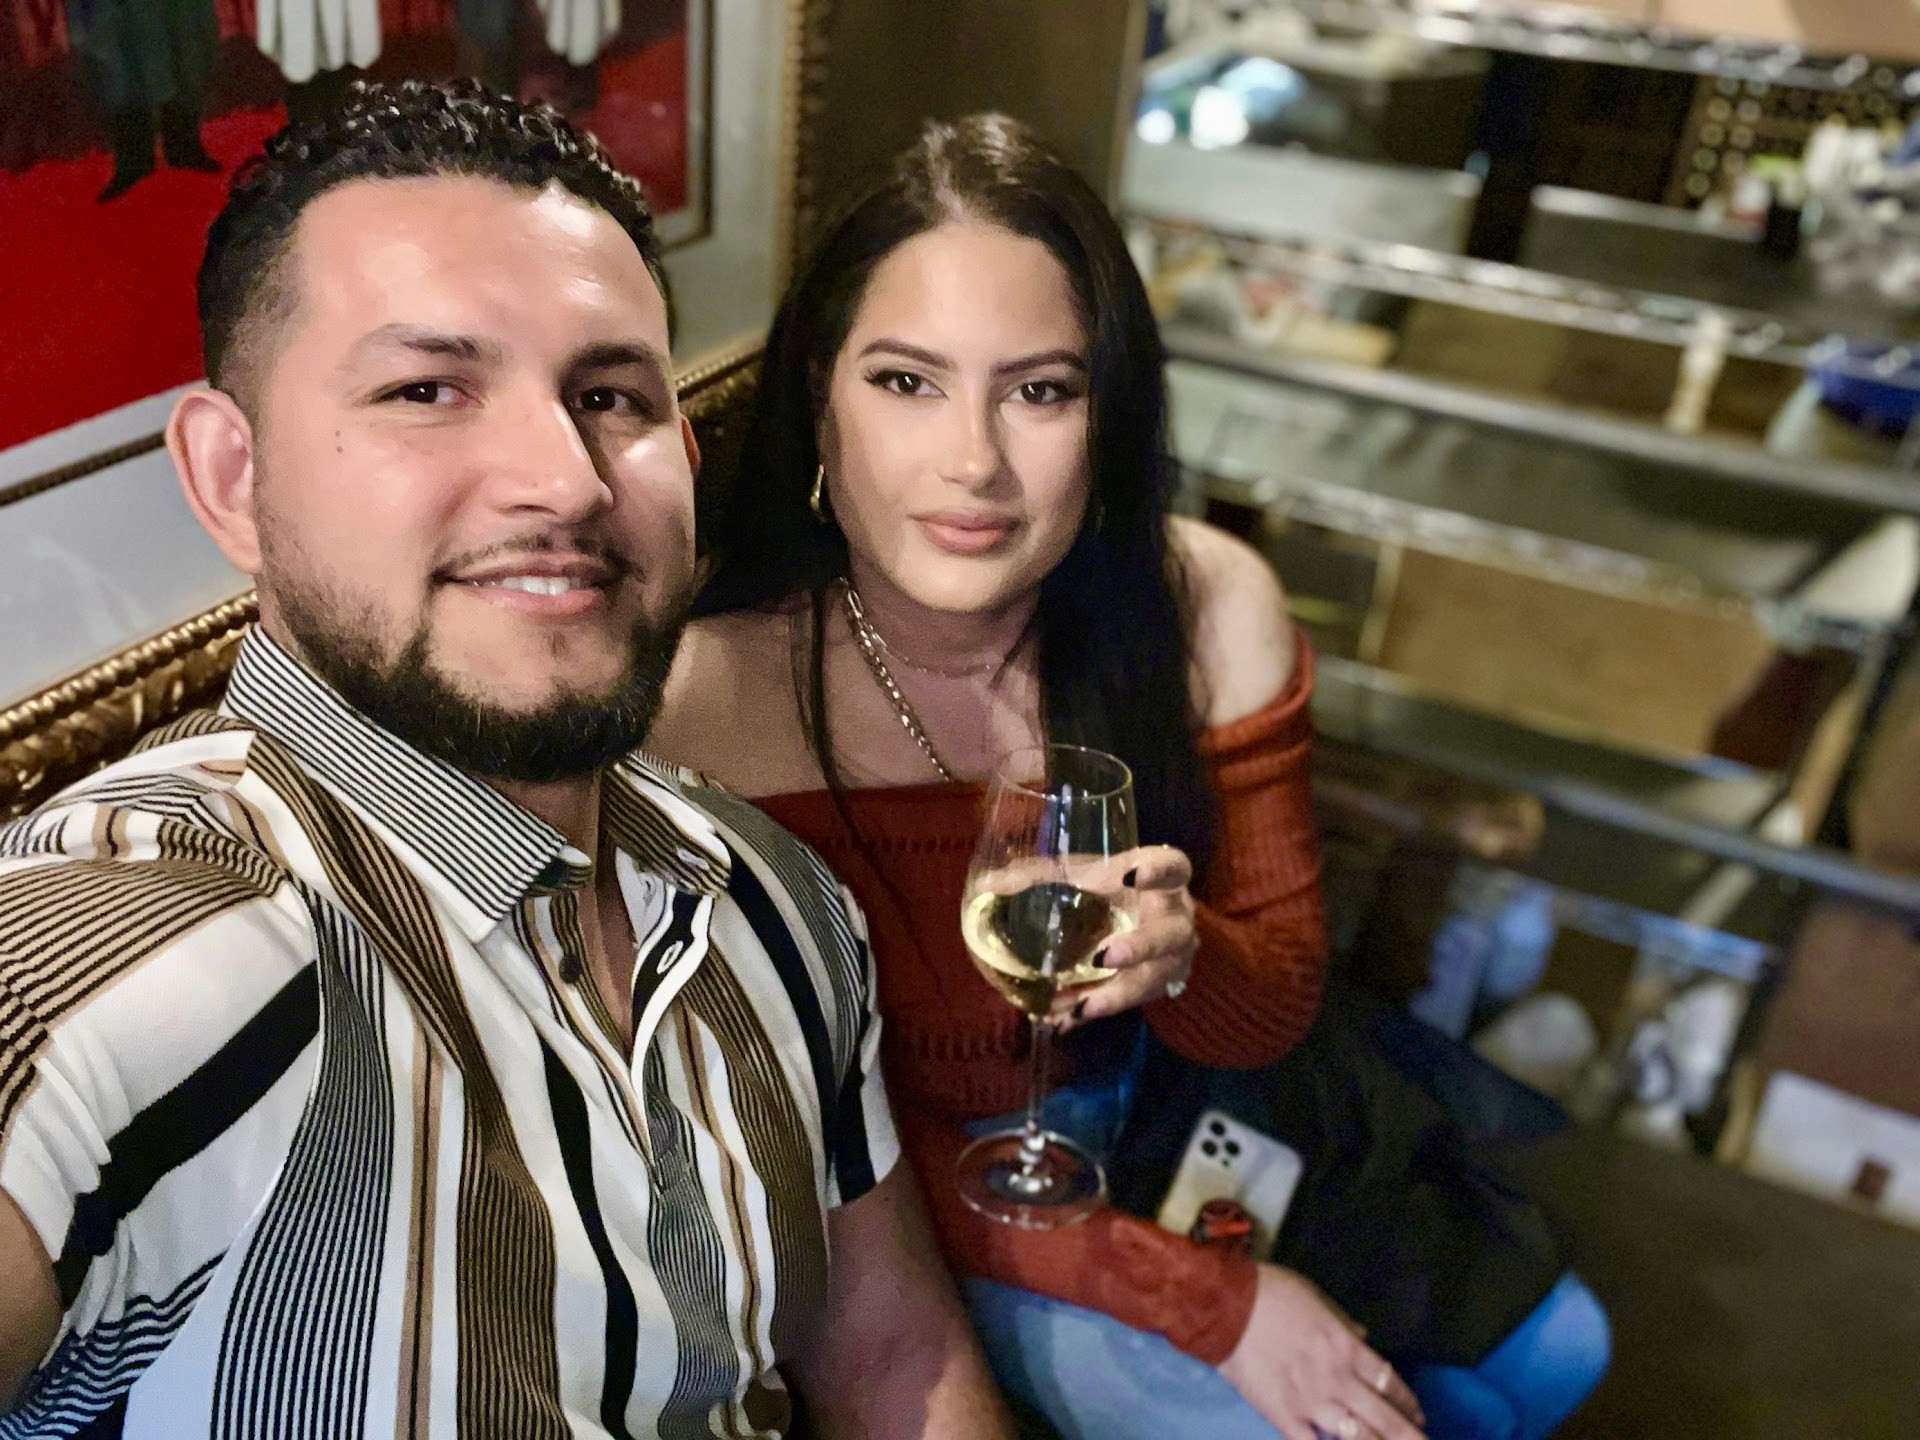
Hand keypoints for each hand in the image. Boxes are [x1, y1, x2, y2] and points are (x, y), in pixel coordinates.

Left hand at [1052, 845, 1196, 1027]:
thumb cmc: (1113, 885)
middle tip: (1104, 957)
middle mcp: (1176, 918)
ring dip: (1117, 994)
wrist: (1145, 914)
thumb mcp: (1084, 874)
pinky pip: (1133, 1003)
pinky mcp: (1162, 985)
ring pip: (1155, 978)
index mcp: (1163, 878)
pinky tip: (1067, 1019)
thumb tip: (988, 885)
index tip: (1130, 876)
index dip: (1157, 872)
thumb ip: (1041, 877)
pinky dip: (1099, 1009)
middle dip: (1141, 947)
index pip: (1173, 866)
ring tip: (1081, 1006)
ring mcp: (1174, 956)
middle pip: (1172, 933)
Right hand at [1218, 1264, 1425, 1439]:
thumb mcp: (1316, 1296)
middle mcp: (1338, 1379)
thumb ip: (1343, 1321)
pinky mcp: (1284, 1416)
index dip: (1409, 1403)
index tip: (1419, 1416)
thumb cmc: (1271, 1292)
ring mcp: (1312, 1402)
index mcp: (1347, 1347)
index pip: (1390, 1382)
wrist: (1227, 1305)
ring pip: (1358, 1438)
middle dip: (1409, 1438)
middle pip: (1385, 1418)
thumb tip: (1363, 1335)